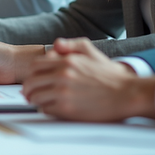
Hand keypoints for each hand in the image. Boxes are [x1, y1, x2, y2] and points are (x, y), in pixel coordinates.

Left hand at [22, 38, 154, 121]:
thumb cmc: (110, 75)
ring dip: (35, 101)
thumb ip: (72, 45)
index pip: (35, 66)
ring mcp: (64, 93)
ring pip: (36, 97)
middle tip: (29, 94)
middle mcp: (63, 76)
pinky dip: (46, 110)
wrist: (126, 94)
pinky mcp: (67, 109)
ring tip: (39, 103)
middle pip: (31, 82)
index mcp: (67, 62)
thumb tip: (55, 45)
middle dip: (28, 89)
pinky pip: (46, 110)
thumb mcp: (92, 52)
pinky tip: (52, 109)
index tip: (32, 80)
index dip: (31, 74)